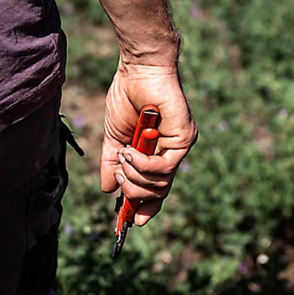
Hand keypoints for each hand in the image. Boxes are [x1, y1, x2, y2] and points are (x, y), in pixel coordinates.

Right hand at [100, 60, 197, 225]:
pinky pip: (163, 167)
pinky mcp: (185, 139)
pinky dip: (143, 164)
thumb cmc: (127, 98)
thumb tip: (108, 191)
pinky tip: (130, 151)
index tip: (128, 224)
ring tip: (123, 156)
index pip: (156, 189)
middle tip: (120, 176)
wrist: (138, 71)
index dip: (143, 208)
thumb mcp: (114, 138)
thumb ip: (113, 164)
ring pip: (160, 184)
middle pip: (158, 193)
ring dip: (134, 176)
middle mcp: (171, 153)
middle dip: (134, 194)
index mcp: (155, 153)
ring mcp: (179, 147)